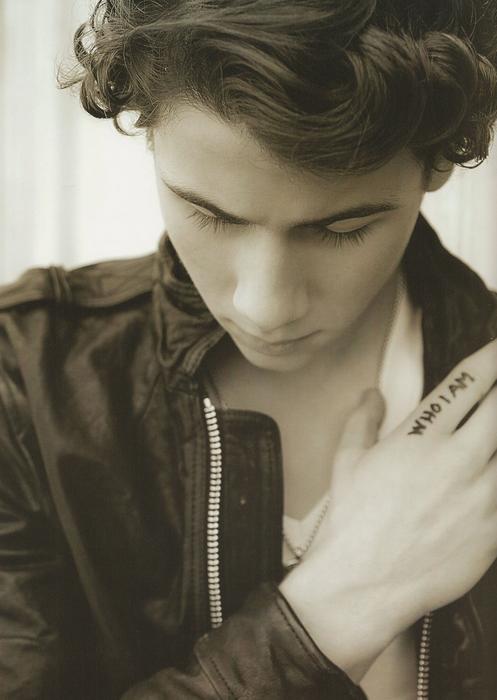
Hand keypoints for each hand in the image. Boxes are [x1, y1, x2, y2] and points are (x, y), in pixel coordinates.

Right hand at [280, 338, 496, 680]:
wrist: (362, 582)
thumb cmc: (352, 521)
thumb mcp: (347, 460)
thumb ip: (363, 419)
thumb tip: (373, 394)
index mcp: (421, 436)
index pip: (467, 383)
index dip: (491, 359)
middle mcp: (456, 458)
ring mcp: (480, 495)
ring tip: (491, 438)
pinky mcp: (493, 530)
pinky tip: (493, 471)